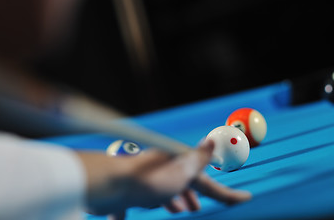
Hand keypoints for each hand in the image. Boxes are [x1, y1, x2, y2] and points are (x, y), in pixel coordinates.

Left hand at [77, 140, 250, 219]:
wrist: (107, 185)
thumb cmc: (146, 182)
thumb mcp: (179, 172)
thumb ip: (197, 159)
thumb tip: (213, 140)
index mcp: (178, 168)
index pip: (208, 183)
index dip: (228, 194)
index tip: (245, 198)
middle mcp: (162, 170)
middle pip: (182, 184)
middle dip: (192, 195)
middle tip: (196, 207)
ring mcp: (144, 180)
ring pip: (161, 191)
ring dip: (170, 200)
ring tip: (178, 209)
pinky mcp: (127, 189)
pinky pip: (135, 199)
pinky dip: (135, 207)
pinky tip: (126, 216)